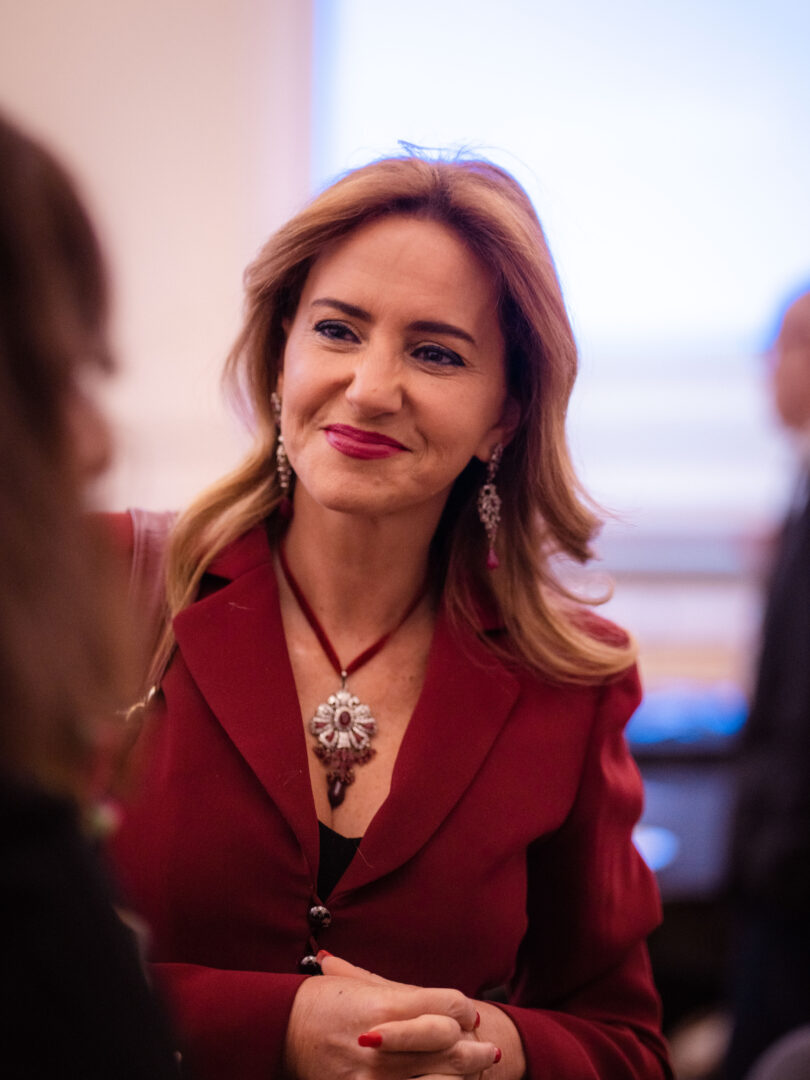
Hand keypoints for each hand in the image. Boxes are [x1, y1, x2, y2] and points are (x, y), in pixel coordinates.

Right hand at [284, 953, 500, 1079]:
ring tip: (476, 1070)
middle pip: (450, 1044)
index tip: (467, 1013)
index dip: (463, 1009)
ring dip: (462, 1075)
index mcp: (383, 1005)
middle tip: (486, 1049)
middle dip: (473, 1049)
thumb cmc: (318, 1002)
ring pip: (439, 1078)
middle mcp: (382, 1042)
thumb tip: (453, 1003)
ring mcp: (372, 1076)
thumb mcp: (360, 984)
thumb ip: (403, 992)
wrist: (277, 1030)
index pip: (449, 1006)